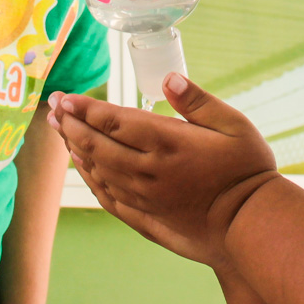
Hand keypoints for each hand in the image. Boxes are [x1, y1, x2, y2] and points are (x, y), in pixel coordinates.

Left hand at [47, 73, 278, 268]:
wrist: (250, 226)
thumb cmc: (247, 172)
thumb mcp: (233, 126)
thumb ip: (197, 101)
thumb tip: (167, 77)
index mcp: (167, 142)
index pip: (113, 120)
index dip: (85, 108)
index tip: (65, 97)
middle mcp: (148, 170)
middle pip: (96, 144)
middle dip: (71, 124)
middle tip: (53, 108)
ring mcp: (144, 197)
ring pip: (97, 169)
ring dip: (75, 148)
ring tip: (61, 131)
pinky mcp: (146, 217)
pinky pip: (106, 196)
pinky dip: (89, 179)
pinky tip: (83, 168)